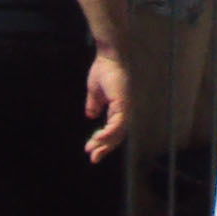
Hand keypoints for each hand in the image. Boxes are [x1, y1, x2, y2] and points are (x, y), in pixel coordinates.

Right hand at [82, 44, 128, 163]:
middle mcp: (125, 109)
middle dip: (105, 148)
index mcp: (119, 108)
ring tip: (93, 150)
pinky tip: (98, 138)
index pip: (114, 130)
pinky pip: (118, 124)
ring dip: (105, 143)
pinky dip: (108, 134)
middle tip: (94, 158)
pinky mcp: (123, 103)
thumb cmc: (103, 70)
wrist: (107, 56)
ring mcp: (126, 106)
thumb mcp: (95, 92)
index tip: (91, 150)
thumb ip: (95, 104)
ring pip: (119, 133)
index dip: (104, 141)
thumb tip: (91, 115)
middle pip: (118, 135)